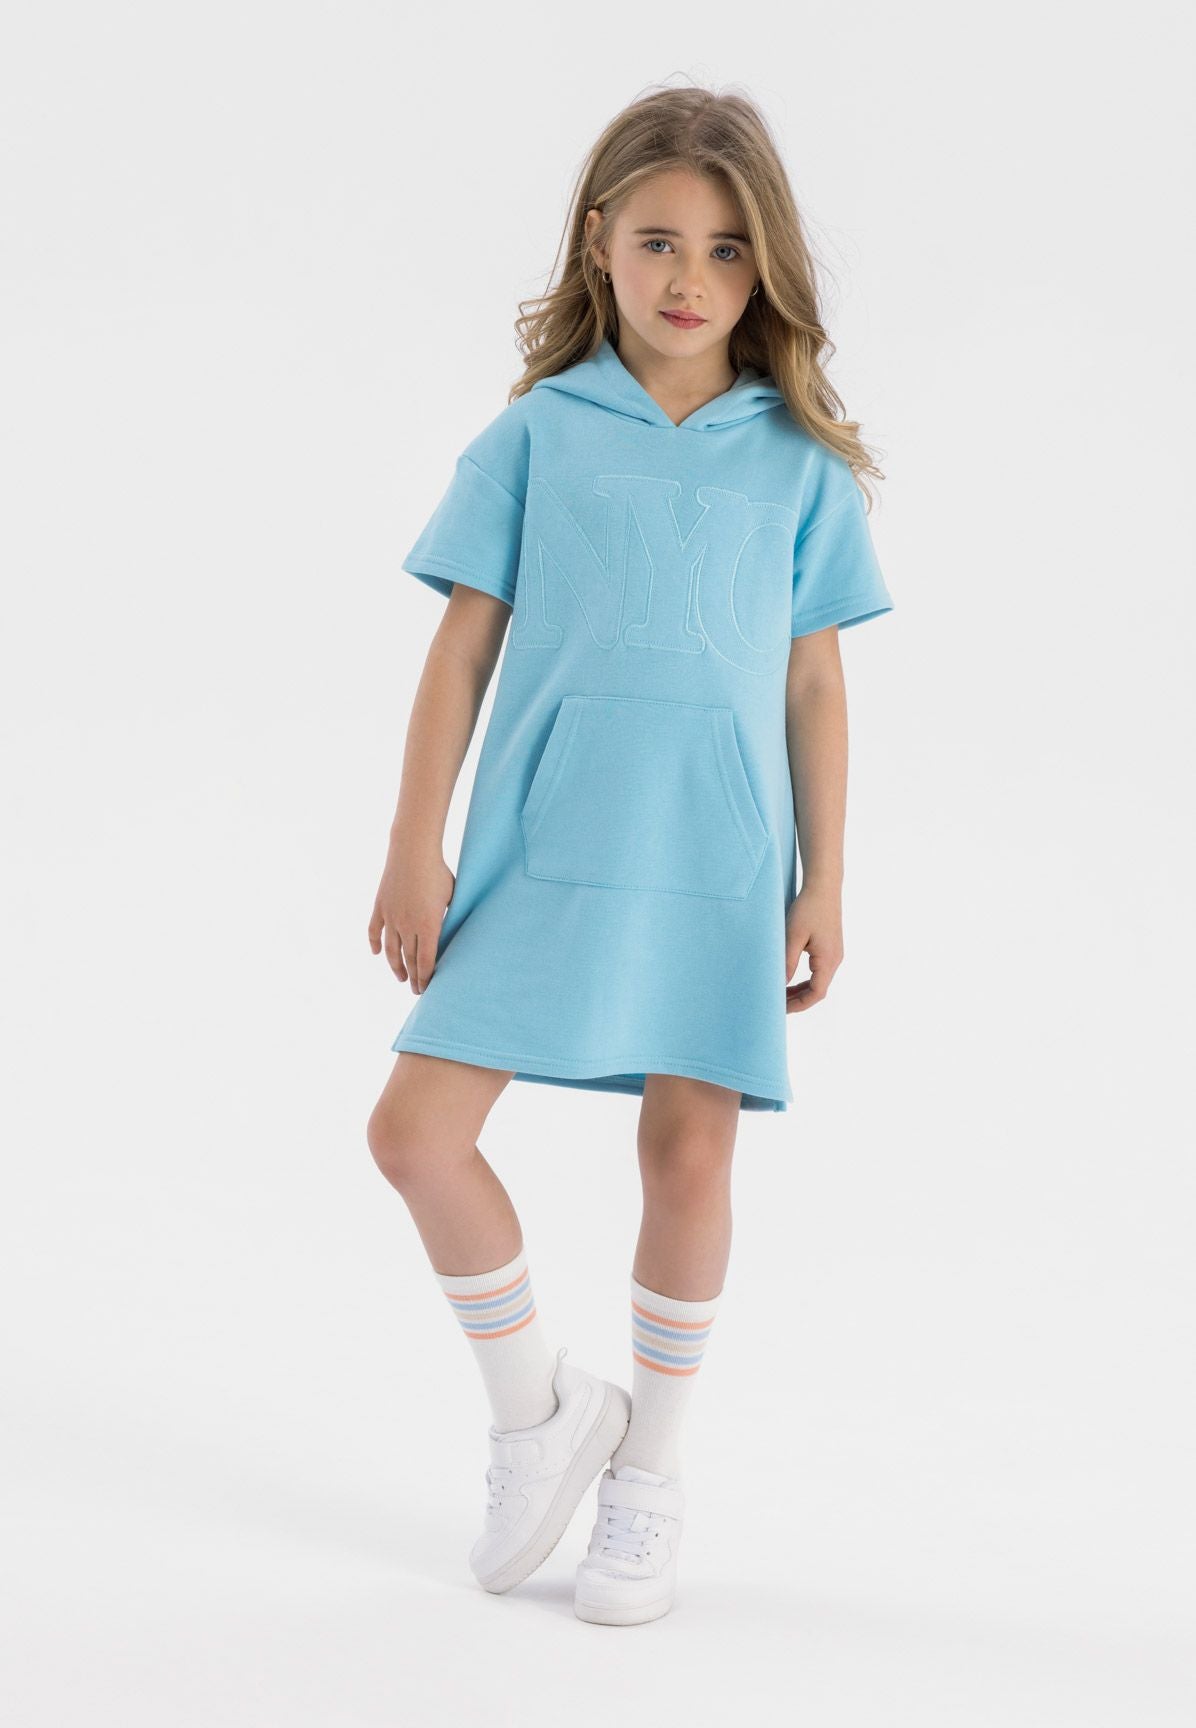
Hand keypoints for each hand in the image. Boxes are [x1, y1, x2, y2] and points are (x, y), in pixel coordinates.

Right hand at [368, 843, 455, 993]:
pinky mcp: (380, 907)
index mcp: (428, 925)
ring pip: (391, 950)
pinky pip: (374, 931)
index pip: (426, 961)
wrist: (413, 851)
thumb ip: (450, 919)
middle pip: (409, 959)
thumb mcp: (452, 897)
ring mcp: (391, 917)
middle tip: (417, 991)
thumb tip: (455, 934)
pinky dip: (375, 945)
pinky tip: (378, 954)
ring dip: (396, 967)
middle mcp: (407, 925)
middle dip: (414, 978)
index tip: (427, 988)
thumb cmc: (438, 872)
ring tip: (401, 978)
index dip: (426, 977)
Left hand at [784, 886, 843, 1013]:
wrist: (824, 886)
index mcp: (828, 960)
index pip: (816, 994)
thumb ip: (787, 962)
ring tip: (781, 994)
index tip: (780, 1008)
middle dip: (797, 1000)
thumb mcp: (793, 936)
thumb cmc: (808, 908)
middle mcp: (835, 960)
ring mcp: (835, 954)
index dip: (798, 1004)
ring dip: (801, 990)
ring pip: (818, 981)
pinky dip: (805, 979)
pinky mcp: (831, 947)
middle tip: (776, 1004)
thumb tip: (780, 984)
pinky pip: (819, 971)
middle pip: (818, 991)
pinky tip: (790, 978)